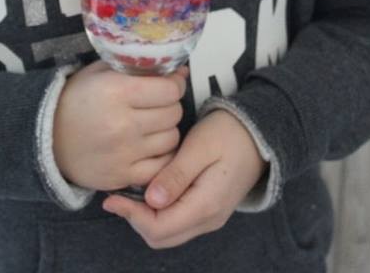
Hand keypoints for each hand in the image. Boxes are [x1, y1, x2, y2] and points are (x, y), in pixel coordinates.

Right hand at [53, 60, 188, 190]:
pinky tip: (150, 145)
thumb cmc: (77, 98)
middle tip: (158, 103)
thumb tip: (180, 72)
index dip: (174, 84)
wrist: (47, 138)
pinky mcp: (122, 176)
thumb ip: (139, 68)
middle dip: (170, 105)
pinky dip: (161, 155)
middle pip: (173, 114)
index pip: (169, 90)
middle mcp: (122, 124)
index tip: (168, 83)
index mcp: (116, 92)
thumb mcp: (101, 72)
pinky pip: (161, 166)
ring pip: (172, 139)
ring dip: (166, 129)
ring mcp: (124, 153)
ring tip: (151, 123)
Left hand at [102, 109, 266, 248]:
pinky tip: (149, 189)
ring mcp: (210, 217)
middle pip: (161, 237)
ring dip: (145, 217)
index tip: (111, 196)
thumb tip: (151, 200)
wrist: (259, 132)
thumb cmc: (228, 133)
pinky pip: (178, 221)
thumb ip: (176, 175)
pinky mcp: (208, 209)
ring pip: (168, 232)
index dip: (131, 215)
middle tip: (117, 193)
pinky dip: (158, 213)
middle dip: (135, 219)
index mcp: (206, 205)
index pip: (159, 228)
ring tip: (129, 190)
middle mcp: (208, 219)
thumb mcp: (200, 147)